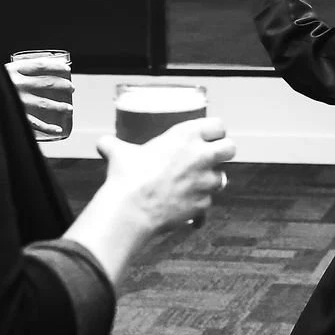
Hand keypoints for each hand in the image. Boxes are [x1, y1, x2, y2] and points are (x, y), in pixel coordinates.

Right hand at [6, 58, 73, 136]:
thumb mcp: (1, 73)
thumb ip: (17, 72)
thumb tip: (42, 69)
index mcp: (12, 70)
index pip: (40, 65)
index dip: (56, 66)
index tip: (67, 68)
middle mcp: (15, 85)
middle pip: (46, 83)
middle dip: (62, 85)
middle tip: (71, 88)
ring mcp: (16, 101)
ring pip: (44, 104)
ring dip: (60, 106)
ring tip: (69, 108)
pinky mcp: (15, 116)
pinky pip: (35, 124)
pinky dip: (48, 128)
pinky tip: (59, 130)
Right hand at [96, 118, 236, 231]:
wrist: (132, 209)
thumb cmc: (128, 178)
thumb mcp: (119, 152)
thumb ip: (114, 145)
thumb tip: (103, 143)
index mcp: (186, 136)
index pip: (218, 125)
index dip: (215, 131)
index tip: (210, 136)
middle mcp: (201, 156)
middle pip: (230, 148)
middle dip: (223, 152)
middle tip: (211, 157)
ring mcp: (205, 182)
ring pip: (221, 178)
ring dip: (210, 180)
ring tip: (193, 183)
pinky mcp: (204, 204)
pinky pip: (207, 203)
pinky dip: (198, 205)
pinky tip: (184, 205)